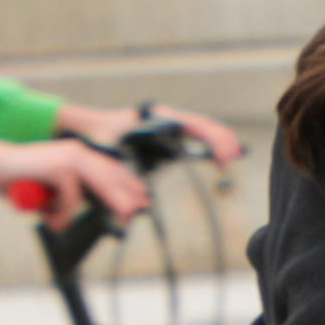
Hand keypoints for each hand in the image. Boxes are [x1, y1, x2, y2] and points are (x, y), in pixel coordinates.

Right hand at [0, 124, 148, 223]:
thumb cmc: (18, 178)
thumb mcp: (50, 188)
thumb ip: (67, 195)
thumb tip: (80, 212)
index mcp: (78, 153)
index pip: (110, 168)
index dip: (127, 184)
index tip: (141, 197)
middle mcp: (78, 152)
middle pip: (112, 176)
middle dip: (128, 196)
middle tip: (137, 213)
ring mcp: (70, 157)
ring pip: (100, 184)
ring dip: (112, 203)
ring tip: (122, 219)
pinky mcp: (59, 168)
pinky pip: (72, 198)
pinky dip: (63, 214)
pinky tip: (53, 221)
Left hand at [76, 98, 244, 167]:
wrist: (88, 127)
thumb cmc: (97, 136)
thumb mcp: (107, 152)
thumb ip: (119, 175)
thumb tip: (133, 206)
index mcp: (156, 117)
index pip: (192, 124)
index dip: (211, 138)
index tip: (223, 156)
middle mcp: (166, 118)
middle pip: (202, 125)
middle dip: (222, 139)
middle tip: (236, 157)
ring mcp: (168, 125)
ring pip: (201, 129)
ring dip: (219, 141)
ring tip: (237, 154)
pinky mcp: (166, 135)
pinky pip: (193, 137)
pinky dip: (209, 145)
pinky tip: (221, 156)